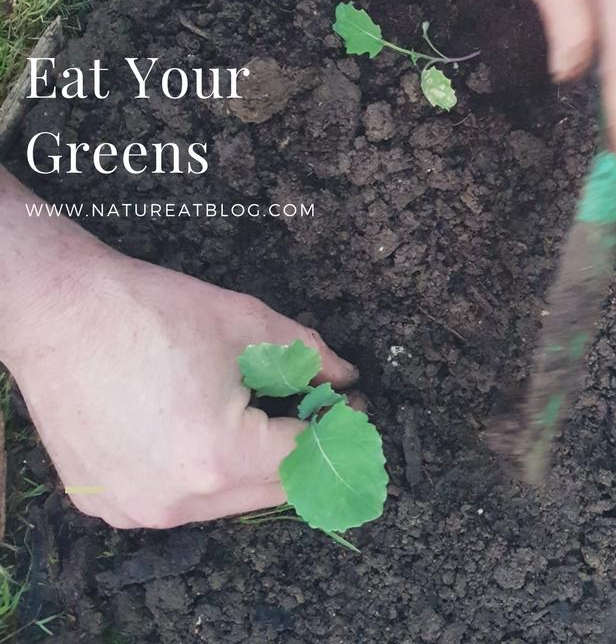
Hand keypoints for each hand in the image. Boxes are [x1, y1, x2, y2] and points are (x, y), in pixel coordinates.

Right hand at [0, 172, 355, 527]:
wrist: (60, 310)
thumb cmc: (151, 311)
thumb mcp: (247, 323)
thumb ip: (309, 356)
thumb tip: (345, 378)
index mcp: (218, 457)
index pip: (304, 457)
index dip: (337, 429)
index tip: (351, 407)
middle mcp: (177, 501)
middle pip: (269, 490)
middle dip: (303, 452)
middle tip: (317, 415)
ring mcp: (137, 510)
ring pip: (224, 501)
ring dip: (255, 467)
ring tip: (263, 420)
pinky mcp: (106, 506)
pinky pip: (178, 500)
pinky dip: (203, 474)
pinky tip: (204, 434)